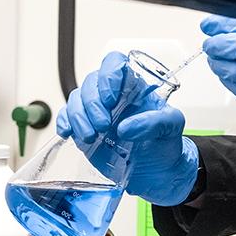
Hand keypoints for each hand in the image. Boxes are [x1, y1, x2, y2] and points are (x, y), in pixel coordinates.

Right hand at [56, 51, 200, 205]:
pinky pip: (66, 115)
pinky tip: (68, 132)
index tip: (110, 99)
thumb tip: (126, 127)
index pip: (115, 63)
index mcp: (134, 85)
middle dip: (93, 104)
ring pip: (76, 98)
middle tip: (104, 126)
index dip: (108, 76)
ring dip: (79, 116)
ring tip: (91, 136)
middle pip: (91, 82)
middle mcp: (112, 94)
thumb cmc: (164, 143)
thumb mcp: (172, 127)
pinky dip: (64, 122)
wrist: (156, 171)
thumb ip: (155, 122)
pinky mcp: (84, 125)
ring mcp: (96, 109)